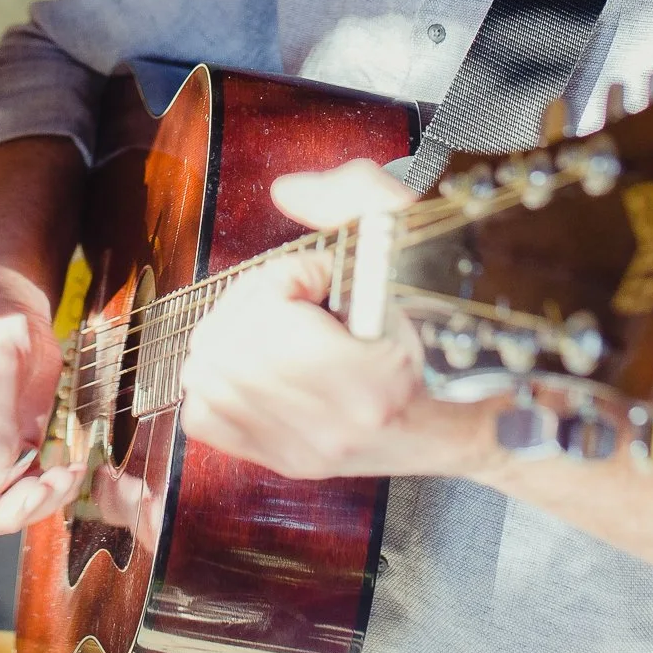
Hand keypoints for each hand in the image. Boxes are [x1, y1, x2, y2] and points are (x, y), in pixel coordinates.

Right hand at [0, 298, 79, 533]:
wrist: (13, 313)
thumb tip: (2, 471)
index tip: (23, 460)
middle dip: (13, 510)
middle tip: (52, 484)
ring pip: (2, 509)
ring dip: (38, 504)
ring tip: (69, 475)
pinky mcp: (16, 452)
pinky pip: (27, 490)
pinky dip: (51, 490)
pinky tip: (72, 471)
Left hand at [180, 159, 489, 479]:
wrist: (452, 422)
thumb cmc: (436, 340)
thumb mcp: (412, 254)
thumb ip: (357, 200)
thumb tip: (288, 190)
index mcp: (371, 379)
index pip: (274, 310)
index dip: (287, 277)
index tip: (319, 280)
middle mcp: (329, 425)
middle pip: (225, 343)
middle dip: (249, 306)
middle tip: (287, 302)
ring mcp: (299, 449)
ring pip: (205, 375)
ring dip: (229, 338)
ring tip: (272, 331)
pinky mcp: (280, 461)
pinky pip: (201, 415)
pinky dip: (214, 384)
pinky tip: (251, 368)